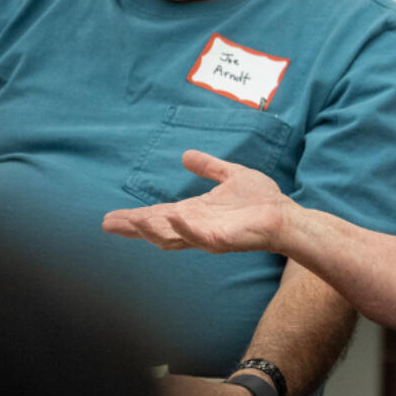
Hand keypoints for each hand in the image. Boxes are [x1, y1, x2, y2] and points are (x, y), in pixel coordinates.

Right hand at [102, 150, 296, 253]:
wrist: (287, 215)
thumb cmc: (261, 201)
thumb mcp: (231, 175)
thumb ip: (209, 167)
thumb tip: (185, 154)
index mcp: (195, 212)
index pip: (158, 215)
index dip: (134, 216)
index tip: (109, 218)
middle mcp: (196, 226)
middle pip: (157, 229)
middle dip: (133, 227)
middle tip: (108, 223)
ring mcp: (208, 235)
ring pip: (172, 237)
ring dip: (152, 230)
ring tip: (133, 221)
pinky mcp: (224, 240)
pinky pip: (200, 237)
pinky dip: (185, 229)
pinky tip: (173, 217)